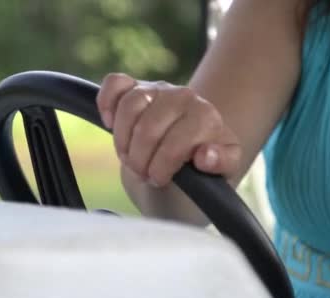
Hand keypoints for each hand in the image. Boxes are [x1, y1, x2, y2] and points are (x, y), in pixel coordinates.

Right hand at [96, 73, 241, 187]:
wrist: (189, 147)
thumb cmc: (203, 161)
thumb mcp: (222, 169)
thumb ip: (222, 163)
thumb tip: (204, 156)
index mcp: (206, 117)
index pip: (174, 143)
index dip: (161, 167)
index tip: (159, 179)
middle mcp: (183, 97)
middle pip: (147, 128)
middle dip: (139, 160)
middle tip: (142, 173)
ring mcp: (158, 89)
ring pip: (129, 107)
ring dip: (122, 141)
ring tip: (129, 158)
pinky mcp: (135, 85)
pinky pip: (114, 84)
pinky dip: (107, 103)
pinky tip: (109, 123)